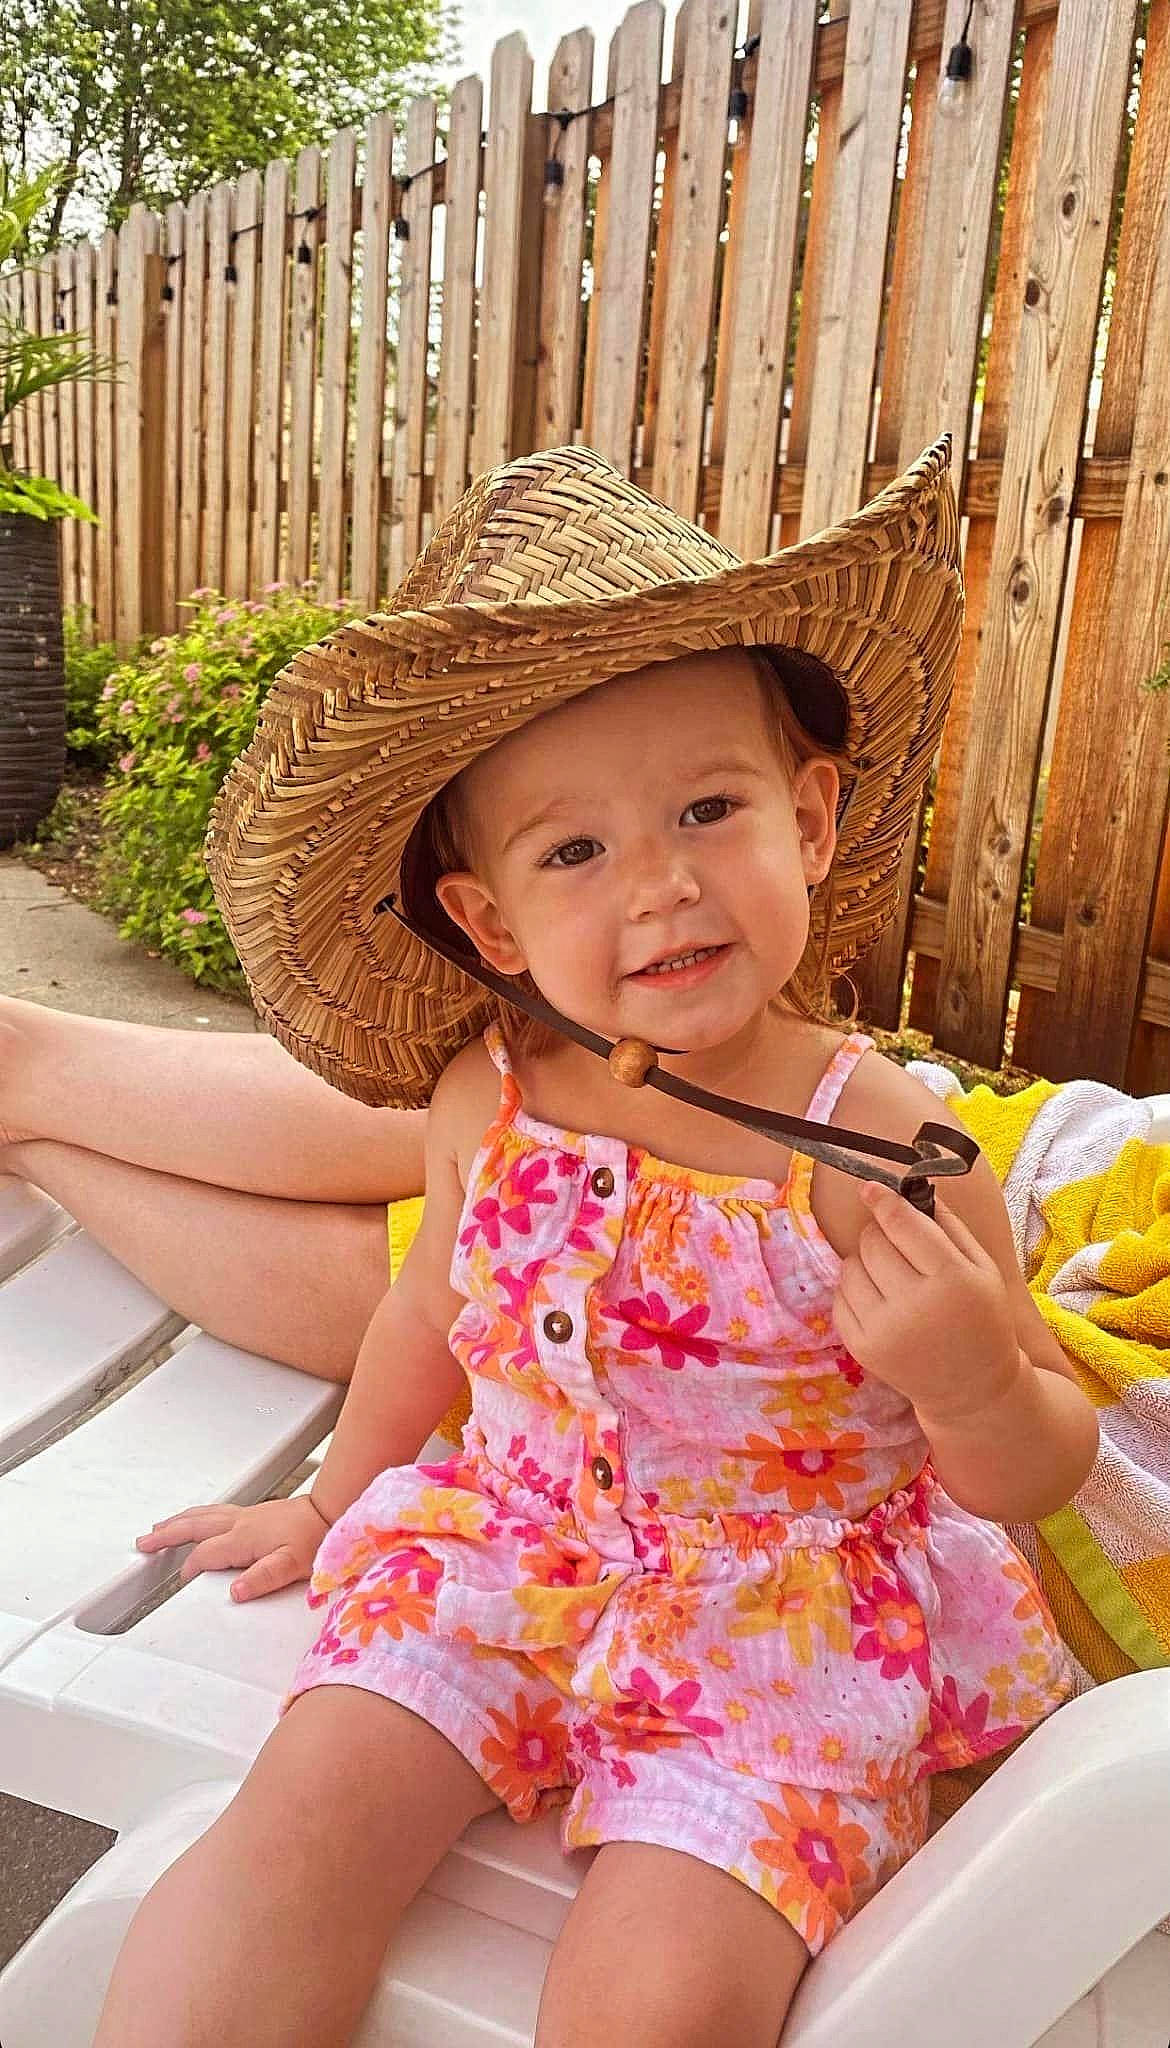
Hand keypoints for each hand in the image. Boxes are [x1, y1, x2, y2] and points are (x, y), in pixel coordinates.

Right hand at [134, 1493, 330, 1601]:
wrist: (332, 1511)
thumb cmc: (316, 1538)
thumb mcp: (292, 1565)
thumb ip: (263, 1578)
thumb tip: (235, 1592)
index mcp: (243, 1538)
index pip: (205, 1555)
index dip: (191, 1569)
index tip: (183, 1582)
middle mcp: (240, 1522)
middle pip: (194, 1526)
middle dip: (166, 1535)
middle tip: (144, 1542)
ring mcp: (246, 1514)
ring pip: (203, 1515)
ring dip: (178, 1521)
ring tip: (160, 1528)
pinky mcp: (255, 1512)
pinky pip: (214, 1511)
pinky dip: (197, 1515)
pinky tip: (198, 1519)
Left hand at [832, 1181, 1021, 1425]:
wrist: (972, 1387)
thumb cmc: (982, 1319)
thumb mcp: (983, 1269)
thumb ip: (948, 1225)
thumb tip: (908, 1189)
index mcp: (952, 1280)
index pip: (902, 1225)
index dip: (883, 1200)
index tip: (870, 1187)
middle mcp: (915, 1305)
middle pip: (872, 1243)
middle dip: (880, 1234)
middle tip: (897, 1244)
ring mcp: (884, 1330)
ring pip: (850, 1267)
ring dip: (866, 1261)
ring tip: (891, 1276)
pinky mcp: (861, 1348)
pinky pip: (839, 1297)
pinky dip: (855, 1290)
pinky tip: (880, 1300)